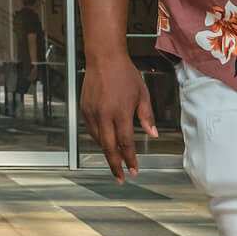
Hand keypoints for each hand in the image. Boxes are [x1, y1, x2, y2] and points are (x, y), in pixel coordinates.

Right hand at [79, 53, 155, 182]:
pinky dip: (98, 139)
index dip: (130, 160)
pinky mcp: (84, 108)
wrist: (103, 57)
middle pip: (109, 148)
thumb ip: (146, 116)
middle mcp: (104, 115)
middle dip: (115, 165)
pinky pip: (91, 129)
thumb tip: (152, 133)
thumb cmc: (124, 73)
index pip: (125, 144)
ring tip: (115, 161)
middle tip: (120, 178)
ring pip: (98, 140)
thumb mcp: (142, 94)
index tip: (134, 170)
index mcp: (120, 112)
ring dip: (107, 152)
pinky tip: (105, 141)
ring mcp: (92, 112)